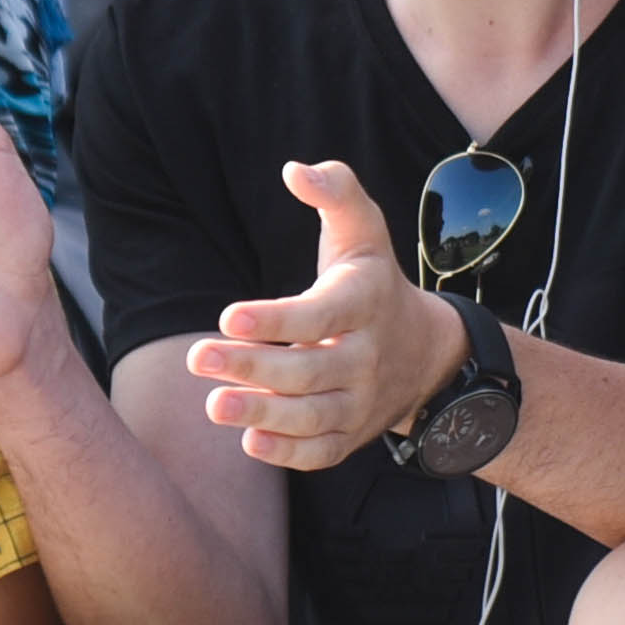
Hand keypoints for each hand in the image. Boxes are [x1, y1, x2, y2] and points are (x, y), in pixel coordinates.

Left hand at [189, 159, 467, 472]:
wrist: (428, 352)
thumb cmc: (372, 281)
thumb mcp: (364, 230)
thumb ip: (336, 192)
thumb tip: (295, 170)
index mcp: (366, 301)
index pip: (320, 316)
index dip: (275, 320)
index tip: (228, 316)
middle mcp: (368, 356)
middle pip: (308, 371)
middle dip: (252, 368)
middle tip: (196, 357)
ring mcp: (362, 401)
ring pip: (313, 417)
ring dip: (263, 415)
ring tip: (213, 405)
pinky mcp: (354, 435)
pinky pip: (323, 452)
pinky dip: (289, 454)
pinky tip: (248, 442)